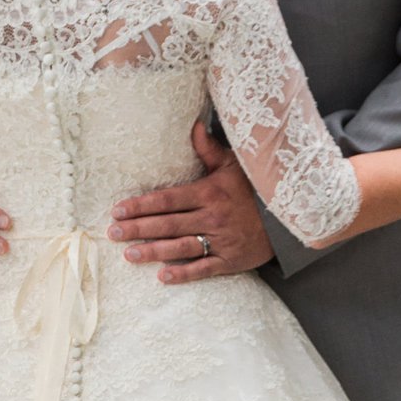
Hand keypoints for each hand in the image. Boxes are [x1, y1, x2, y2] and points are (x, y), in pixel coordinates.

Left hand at [106, 121, 274, 284]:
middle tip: (112, 233)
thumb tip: (193, 124)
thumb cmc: (254, 188)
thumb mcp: (233, 164)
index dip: (142, 205)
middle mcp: (212, 217)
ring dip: (153, 252)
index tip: (118, 209)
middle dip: (138, 228)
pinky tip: (163, 276)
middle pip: (168, 224)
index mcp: (209, 192)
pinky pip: (204, 268)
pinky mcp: (230, 260)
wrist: (288, 216)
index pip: (168, 199)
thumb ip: (208, 148)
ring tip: (129, 255)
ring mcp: (221, 241)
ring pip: (181, 247)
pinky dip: (184, 273)